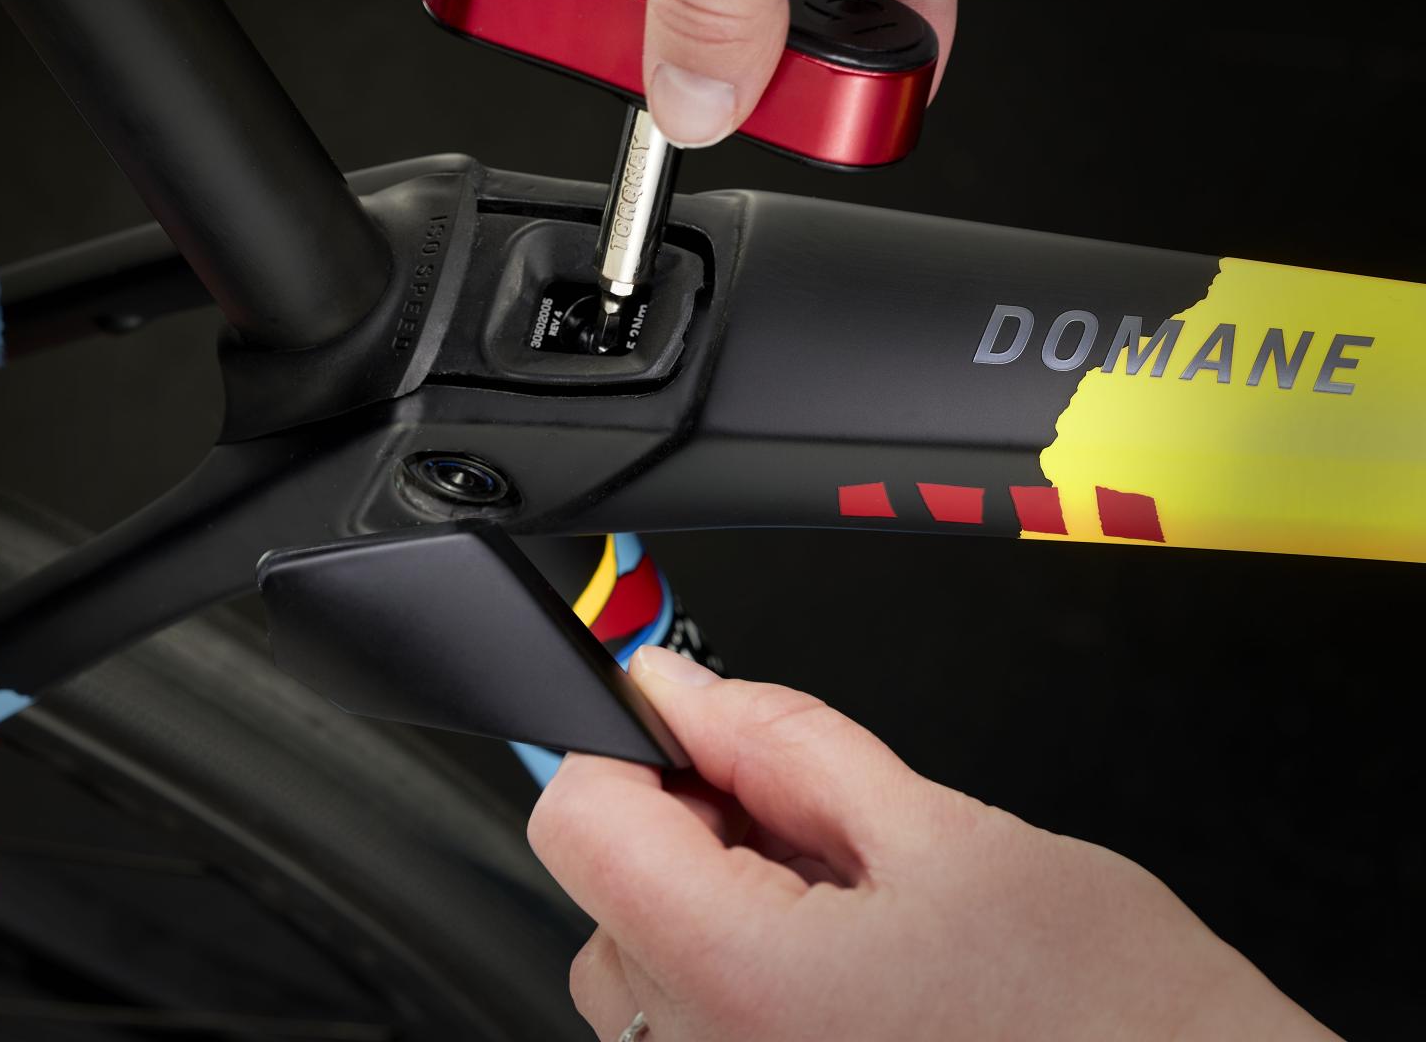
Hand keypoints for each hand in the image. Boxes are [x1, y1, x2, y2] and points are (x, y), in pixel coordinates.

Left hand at [528, 645, 1339, 1041]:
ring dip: (724, 904)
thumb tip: (681, 688)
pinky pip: (699, 1025)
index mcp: (740, 979)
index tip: (687, 727)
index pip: (575, 820)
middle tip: (822, 822)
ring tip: (864, 907)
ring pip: (650, 965)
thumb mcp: (952, 835)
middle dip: (693, 829)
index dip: (626, 748)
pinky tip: (856, 968)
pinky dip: (746, 972)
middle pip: (605, 896)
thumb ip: (787, 744)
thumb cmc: (1121, 1022)